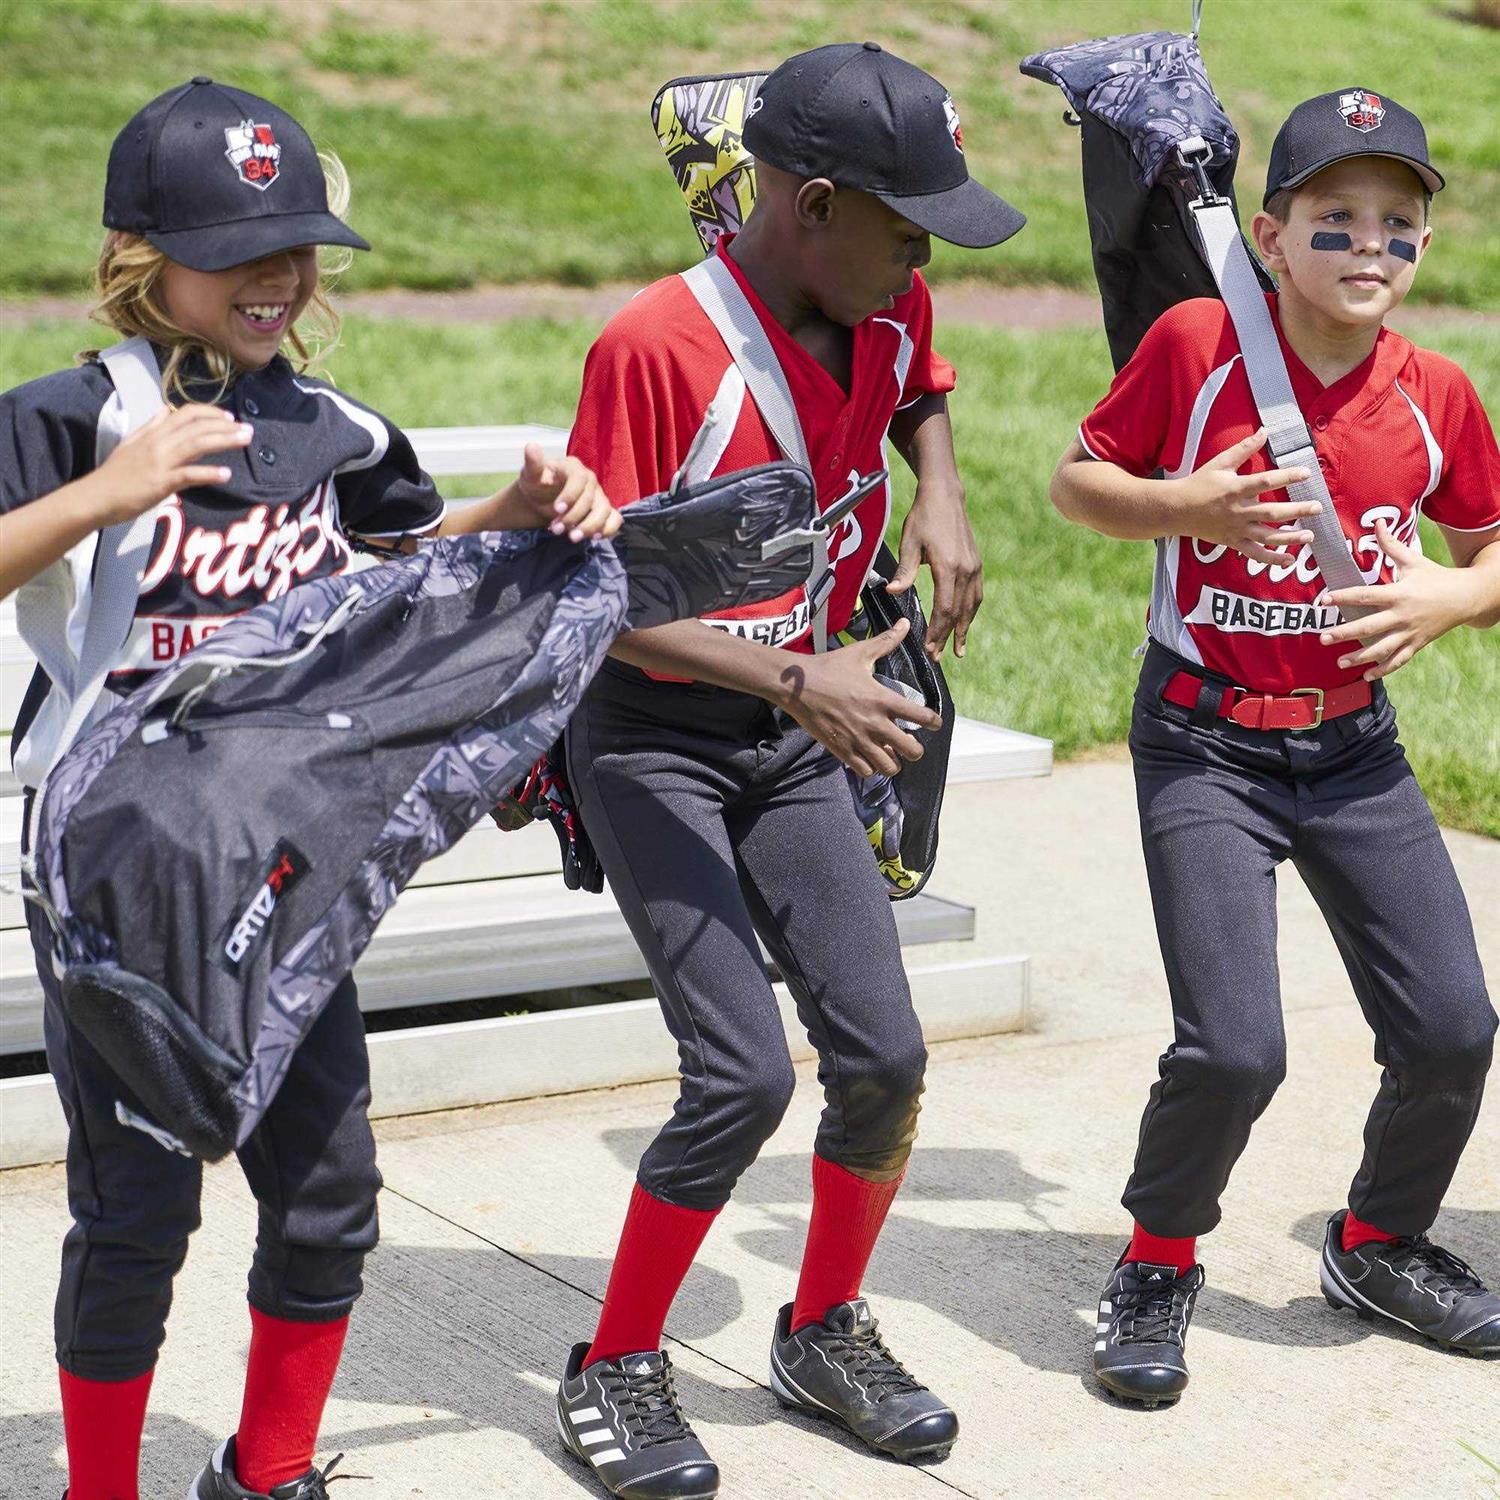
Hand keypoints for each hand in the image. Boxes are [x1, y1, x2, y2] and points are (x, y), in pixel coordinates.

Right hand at [90, 404, 249, 524]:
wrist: (95, 497)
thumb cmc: (114, 475)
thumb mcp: (131, 443)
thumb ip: (150, 427)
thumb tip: (164, 409)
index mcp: (153, 433)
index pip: (186, 413)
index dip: (210, 412)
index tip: (228, 417)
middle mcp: (158, 443)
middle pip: (197, 426)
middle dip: (226, 425)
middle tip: (248, 429)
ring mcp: (160, 462)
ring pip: (197, 444)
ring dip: (224, 440)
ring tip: (245, 441)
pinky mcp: (160, 483)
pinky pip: (189, 475)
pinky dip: (208, 473)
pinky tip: (226, 474)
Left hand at [514, 443, 619, 541]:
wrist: (542, 499)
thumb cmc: (537, 484)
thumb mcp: (530, 475)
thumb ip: (532, 463)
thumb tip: (531, 446)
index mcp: (573, 467)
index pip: (578, 479)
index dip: (570, 495)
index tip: (556, 509)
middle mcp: (590, 480)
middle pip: (590, 498)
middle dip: (574, 516)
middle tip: (556, 530)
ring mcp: (599, 496)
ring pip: (604, 510)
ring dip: (590, 527)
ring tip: (572, 538)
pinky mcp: (603, 510)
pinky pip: (614, 519)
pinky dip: (608, 529)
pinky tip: (594, 538)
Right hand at [779, 618, 942, 777]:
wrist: (796, 686)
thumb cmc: (829, 667)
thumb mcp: (860, 653)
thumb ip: (886, 641)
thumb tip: (904, 623)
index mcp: (883, 699)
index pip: (922, 717)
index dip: (934, 722)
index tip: (934, 723)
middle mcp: (874, 723)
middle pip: (911, 750)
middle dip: (915, 749)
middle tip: (911, 743)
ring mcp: (858, 739)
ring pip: (890, 766)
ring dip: (894, 762)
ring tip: (890, 754)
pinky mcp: (842, 750)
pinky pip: (866, 771)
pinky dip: (871, 767)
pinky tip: (869, 757)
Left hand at [887, 485, 982, 660]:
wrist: (945, 496)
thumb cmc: (923, 518)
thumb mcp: (909, 542)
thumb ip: (903, 570)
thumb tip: (892, 591)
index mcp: (948, 567)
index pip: (944, 609)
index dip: (936, 631)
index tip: (928, 648)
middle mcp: (966, 569)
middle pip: (957, 613)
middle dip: (947, 637)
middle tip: (937, 657)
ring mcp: (974, 567)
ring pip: (970, 607)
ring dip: (963, 630)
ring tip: (957, 650)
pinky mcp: (976, 564)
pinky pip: (976, 596)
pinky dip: (970, 613)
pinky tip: (965, 624)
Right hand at [1177, 427, 1319, 564]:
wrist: (1175, 509)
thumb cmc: (1199, 483)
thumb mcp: (1220, 463)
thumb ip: (1245, 448)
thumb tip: (1265, 430)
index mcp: (1235, 489)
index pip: (1265, 481)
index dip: (1287, 476)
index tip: (1306, 473)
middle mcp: (1238, 511)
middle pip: (1272, 513)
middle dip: (1297, 510)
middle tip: (1318, 507)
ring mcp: (1235, 529)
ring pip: (1267, 536)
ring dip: (1290, 538)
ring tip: (1310, 536)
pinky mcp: (1232, 542)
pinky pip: (1254, 553)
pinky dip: (1271, 559)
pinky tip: (1288, 561)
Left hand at [1318, 520, 1474, 679]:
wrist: (1467, 597)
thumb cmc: (1435, 577)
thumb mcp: (1413, 560)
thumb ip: (1391, 545)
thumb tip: (1377, 522)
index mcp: (1399, 593)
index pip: (1365, 595)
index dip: (1343, 597)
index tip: (1323, 600)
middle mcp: (1403, 615)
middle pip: (1370, 626)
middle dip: (1345, 633)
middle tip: (1323, 638)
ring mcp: (1410, 632)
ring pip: (1382, 649)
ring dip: (1360, 658)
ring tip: (1340, 663)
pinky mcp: (1417, 644)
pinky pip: (1399, 660)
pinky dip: (1384, 669)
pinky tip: (1367, 675)